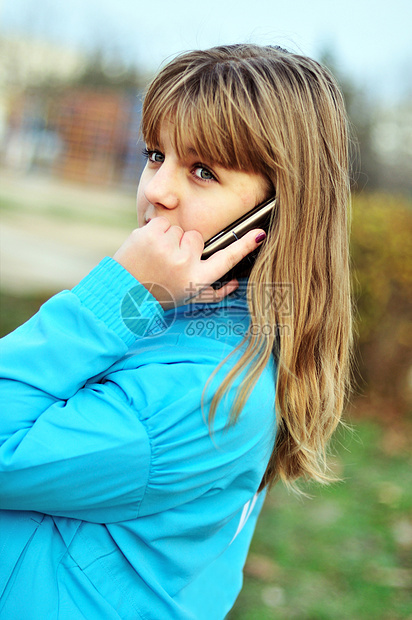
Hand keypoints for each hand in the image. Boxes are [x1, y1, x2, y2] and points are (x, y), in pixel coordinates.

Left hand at [113, 217, 265, 307]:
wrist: (124, 291)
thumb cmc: (160, 295)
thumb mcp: (188, 298)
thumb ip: (214, 292)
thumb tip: (235, 284)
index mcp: (196, 279)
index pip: (227, 260)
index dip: (244, 246)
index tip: (260, 234)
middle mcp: (184, 264)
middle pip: (197, 237)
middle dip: (185, 244)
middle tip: (170, 261)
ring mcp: (167, 248)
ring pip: (178, 228)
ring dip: (168, 238)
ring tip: (156, 256)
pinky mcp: (150, 235)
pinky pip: (162, 222)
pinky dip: (155, 231)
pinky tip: (148, 247)